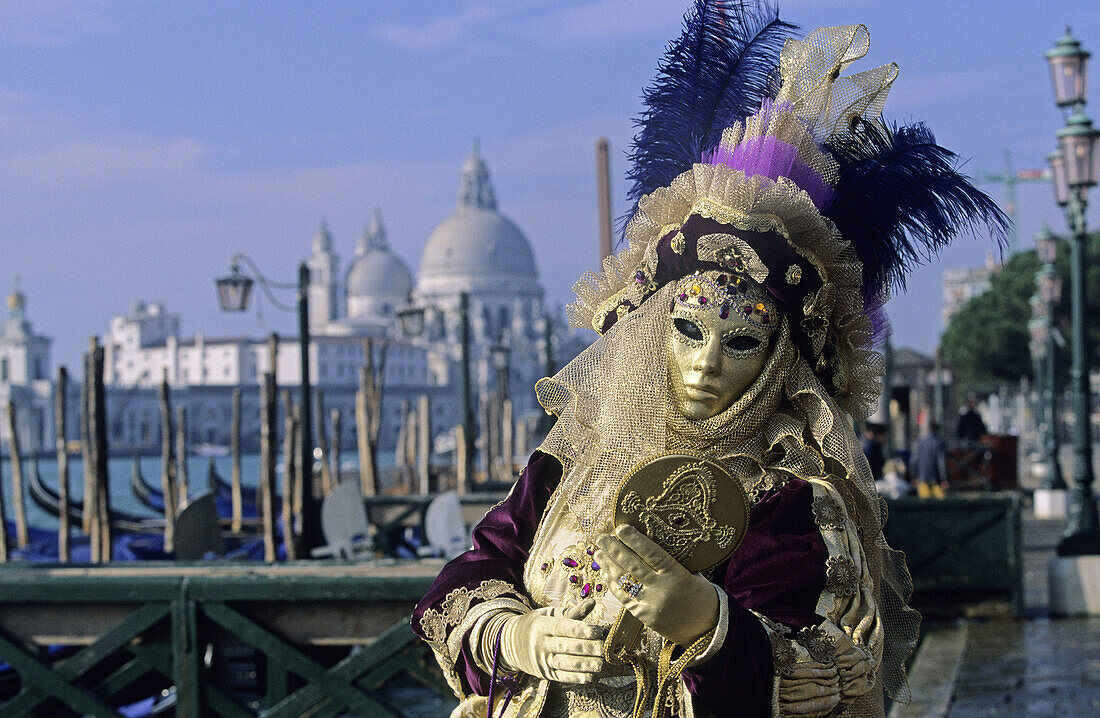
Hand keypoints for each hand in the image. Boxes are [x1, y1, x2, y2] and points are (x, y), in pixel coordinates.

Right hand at [498, 599, 607, 682]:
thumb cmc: (537, 624)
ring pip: (566, 664)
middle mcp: (540, 644)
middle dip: (587, 648)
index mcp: (542, 625)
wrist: (511, 643)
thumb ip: (573, 612)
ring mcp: (542, 661)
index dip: (581, 630)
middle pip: (567, 646)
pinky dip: (578, 678)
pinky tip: (592, 676)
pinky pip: (563, 677)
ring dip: (585, 665)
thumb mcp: (550, 614)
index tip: (597, 631)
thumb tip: (593, 602)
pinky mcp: (545, 674)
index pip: (563, 627)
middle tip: (603, 648)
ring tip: (600, 663)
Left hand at [595, 524, 718, 647]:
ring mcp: (651, 604)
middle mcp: (662, 590)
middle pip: (632, 566)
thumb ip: (668, 562)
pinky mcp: (644, 616)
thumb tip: (641, 544)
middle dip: (613, 549)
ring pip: (624, 581)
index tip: (621, 528)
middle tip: (600, 537)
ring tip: (598, 553)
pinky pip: (624, 597)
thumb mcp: (690, 574)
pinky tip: (606, 573)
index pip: (651, 553)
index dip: (634, 540)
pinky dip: (613, 583)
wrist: (706, 630)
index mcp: (677, 575)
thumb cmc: (700, 596)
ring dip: (608, 565)